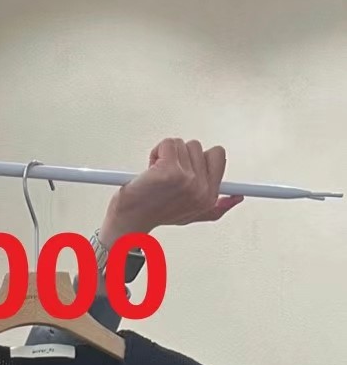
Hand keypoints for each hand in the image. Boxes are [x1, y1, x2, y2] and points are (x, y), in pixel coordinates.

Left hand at [100, 138, 242, 249]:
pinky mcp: (170, 171)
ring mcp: (186, 180)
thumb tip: (237, 198)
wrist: (129, 221)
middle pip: (198, 146)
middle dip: (181, 156)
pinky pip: (168, 143)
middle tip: (166, 177)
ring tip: (156, 176)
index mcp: (208, 197)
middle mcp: (200, 189)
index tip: (196, 164)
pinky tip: (150, 170)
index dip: (202, 158)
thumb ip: (215, 206)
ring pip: (182, 144)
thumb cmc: (155, 214)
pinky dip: (156, 152)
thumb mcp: (191, 214)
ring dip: (167, 155)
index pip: (218, 156)